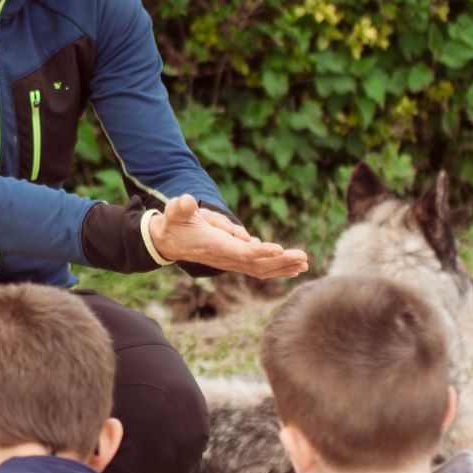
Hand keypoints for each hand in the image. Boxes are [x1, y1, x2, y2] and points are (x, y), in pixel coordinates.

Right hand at [150, 195, 308, 278]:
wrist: (168, 241)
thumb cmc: (174, 222)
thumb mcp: (174, 210)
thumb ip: (180, 206)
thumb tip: (186, 202)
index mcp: (213, 245)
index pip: (240, 252)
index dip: (260, 252)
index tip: (279, 249)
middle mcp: (223, 258)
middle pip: (255, 264)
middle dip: (280, 261)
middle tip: (303, 258)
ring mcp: (229, 262)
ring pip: (259, 269)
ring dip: (282, 267)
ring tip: (303, 264)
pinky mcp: (233, 261)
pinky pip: (257, 268)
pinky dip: (276, 269)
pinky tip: (293, 269)